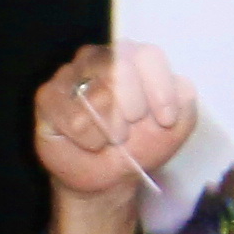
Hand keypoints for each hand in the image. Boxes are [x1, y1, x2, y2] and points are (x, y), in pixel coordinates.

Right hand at [34, 43, 196, 198]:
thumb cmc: (139, 146)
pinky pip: (73, 119)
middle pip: (120, 71)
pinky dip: (89, 140)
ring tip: (109, 138)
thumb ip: (185, 106)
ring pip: (97, 97)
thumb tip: (181, 86)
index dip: (159, 89)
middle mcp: (100, 58)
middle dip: (133, 111)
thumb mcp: (174, 130)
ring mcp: (70, 74)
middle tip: (130, 130)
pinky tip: (88, 141)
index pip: (147, 55)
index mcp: (134, 58)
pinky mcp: (48, 96)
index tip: (165, 119)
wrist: (108, 177)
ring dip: (111, 131)